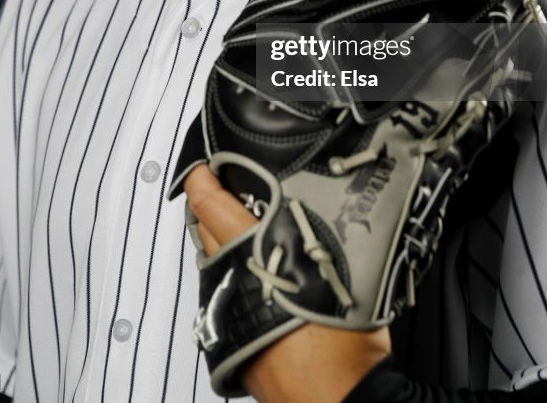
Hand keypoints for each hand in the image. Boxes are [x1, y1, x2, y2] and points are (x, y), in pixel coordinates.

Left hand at [184, 164, 390, 402]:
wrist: (338, 399)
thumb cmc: (344, 342)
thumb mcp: (345, 266)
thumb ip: (325, 230)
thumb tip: (327, 204)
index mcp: (256, 254)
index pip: (211, 205)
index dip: (201, 180)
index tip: (202, 167)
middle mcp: (233, 282)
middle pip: (204, 231)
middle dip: (210, 207)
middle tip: (225, 189)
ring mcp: (229, 313)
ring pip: (213, 264)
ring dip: (222, 244)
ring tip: (246, 230)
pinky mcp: (231, 339)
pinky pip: (224, 295)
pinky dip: (233, 279)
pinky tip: (258, 278)